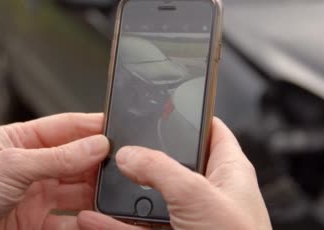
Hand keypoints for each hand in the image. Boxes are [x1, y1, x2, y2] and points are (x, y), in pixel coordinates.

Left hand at [0, 113, 108, 229]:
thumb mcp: (12, 166)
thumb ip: (58, 158)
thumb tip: (96, 144)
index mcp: (22, 140)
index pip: (66, 128)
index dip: (92, 127)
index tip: (119, 128)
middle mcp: (32, 166)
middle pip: (76, 161)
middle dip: (98, 163)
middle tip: (123, 165)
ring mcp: (35, 196)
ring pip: (76, 191)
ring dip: (94, 192)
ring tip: (113, 193)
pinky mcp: (35, 223)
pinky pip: (68, 222)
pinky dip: (84, 221)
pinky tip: (95, 217)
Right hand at [77, 117, 271, 229]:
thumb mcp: (197, 194)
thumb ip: (161, 168)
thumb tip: (131, 154)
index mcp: (228, 170)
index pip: (210, 130)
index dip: (187, 115)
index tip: (159, 106)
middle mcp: (209, 193)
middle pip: (172, 165)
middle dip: (143, 158)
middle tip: (116, 148)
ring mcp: (191, 220)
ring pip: (151, 201)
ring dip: (123, 195)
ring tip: (98, 182)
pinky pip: (140, 229)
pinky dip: (116, 225)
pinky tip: (95, 219)